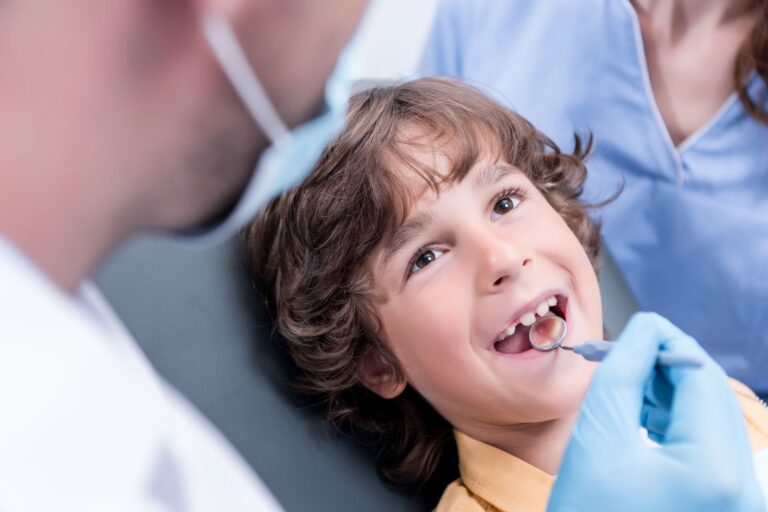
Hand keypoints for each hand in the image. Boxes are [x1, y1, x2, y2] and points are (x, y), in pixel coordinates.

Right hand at [547, 312, 764, 511]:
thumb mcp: (599, 433)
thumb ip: (624, 370)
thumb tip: (645, 329)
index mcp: (719, 473)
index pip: (701, 376)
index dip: (665, 341)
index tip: (632, 327)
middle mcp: (743, 491)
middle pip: (710, 397)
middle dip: (663, 366)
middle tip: (620, 352)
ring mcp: (736, 502)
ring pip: (707, 420)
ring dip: (666, 392)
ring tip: (622, 380)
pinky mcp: (721, 507)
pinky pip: (703, 447)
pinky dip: (670, 422)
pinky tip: (636, 409)